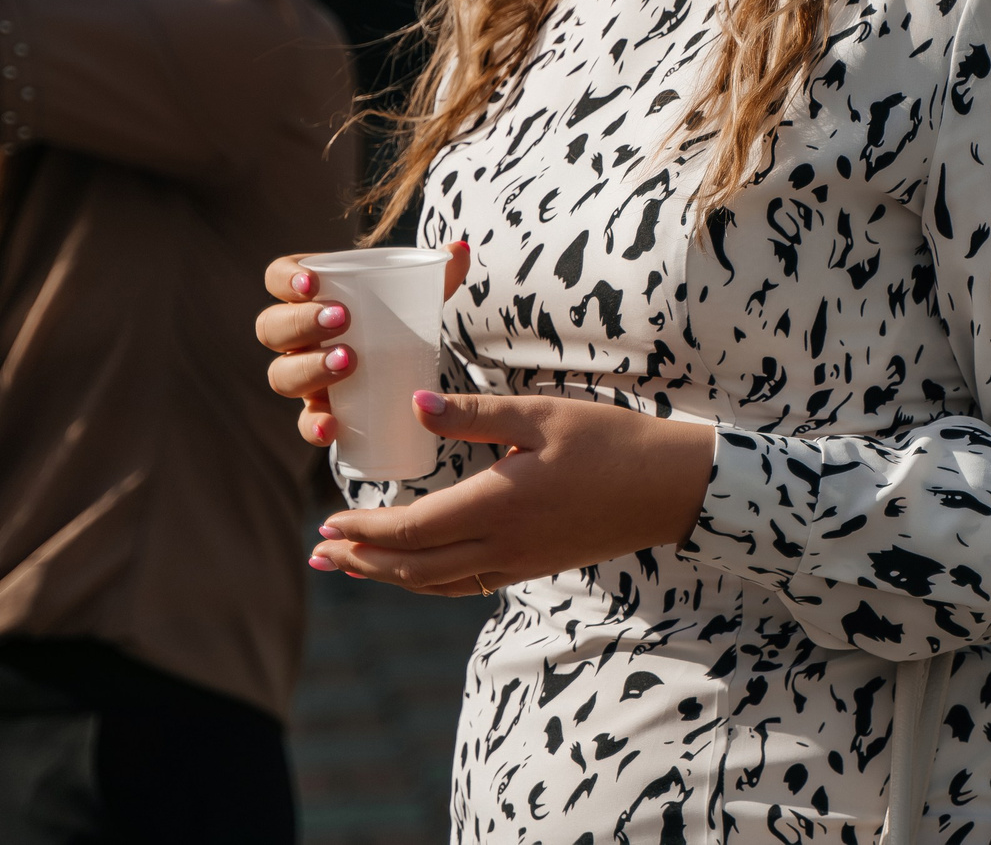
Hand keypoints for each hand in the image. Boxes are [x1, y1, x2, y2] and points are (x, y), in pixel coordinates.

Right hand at [257, 244, 467, 447]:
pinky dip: (313, 426)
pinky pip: (304, 423)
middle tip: (343, 319)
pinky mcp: (318, 412)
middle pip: (271, 327)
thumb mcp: (416, 294)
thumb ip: (439, 272)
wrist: (401, 367)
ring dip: (308, 368)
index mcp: (310, 295)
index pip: (277, 278)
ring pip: (281, 374)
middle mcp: (296, 336)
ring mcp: (303, 375)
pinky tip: (332, 426)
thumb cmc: (398, 318)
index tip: (313, 283)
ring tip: (349, 361)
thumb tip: (461, 249)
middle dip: (300, 322)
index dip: (285, 279)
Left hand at [308, 394, 715, 594]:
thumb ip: (475, 415)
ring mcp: (519, 562)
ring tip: (351, 568)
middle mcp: (503, 545)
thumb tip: (414, 406)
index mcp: (499, 505)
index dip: (365, 529)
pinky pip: (465, 584)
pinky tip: (414, 571)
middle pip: (414, 568)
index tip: (328, 523)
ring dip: (388, 577)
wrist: (670, 488)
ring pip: (437, 584)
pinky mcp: (533, 565)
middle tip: (319, 554)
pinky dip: (427, 582)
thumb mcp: (542, 415)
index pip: (413, 530)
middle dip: (362, 561)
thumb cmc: (610, 441)